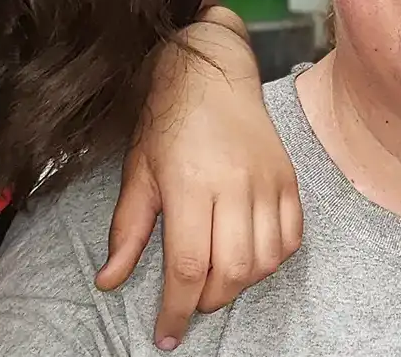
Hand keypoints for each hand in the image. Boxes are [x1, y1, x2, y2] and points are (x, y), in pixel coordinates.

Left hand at [95, 8, 302, 349]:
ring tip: (218, 280)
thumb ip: (128, 230)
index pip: (190, 265)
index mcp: (190, 184)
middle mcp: (234, 185)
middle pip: (232, 269)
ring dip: (241, 284)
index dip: (177, 309)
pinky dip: (272, 261)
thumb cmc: (168, 120)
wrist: (211, 71)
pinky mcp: (288, 179)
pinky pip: (291, 238)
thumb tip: (109, 281)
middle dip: (208, 300)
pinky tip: (250, 258)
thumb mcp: (138, 172)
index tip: (166, 332)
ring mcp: (267, 181)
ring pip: (265, 260)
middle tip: (190, 301)